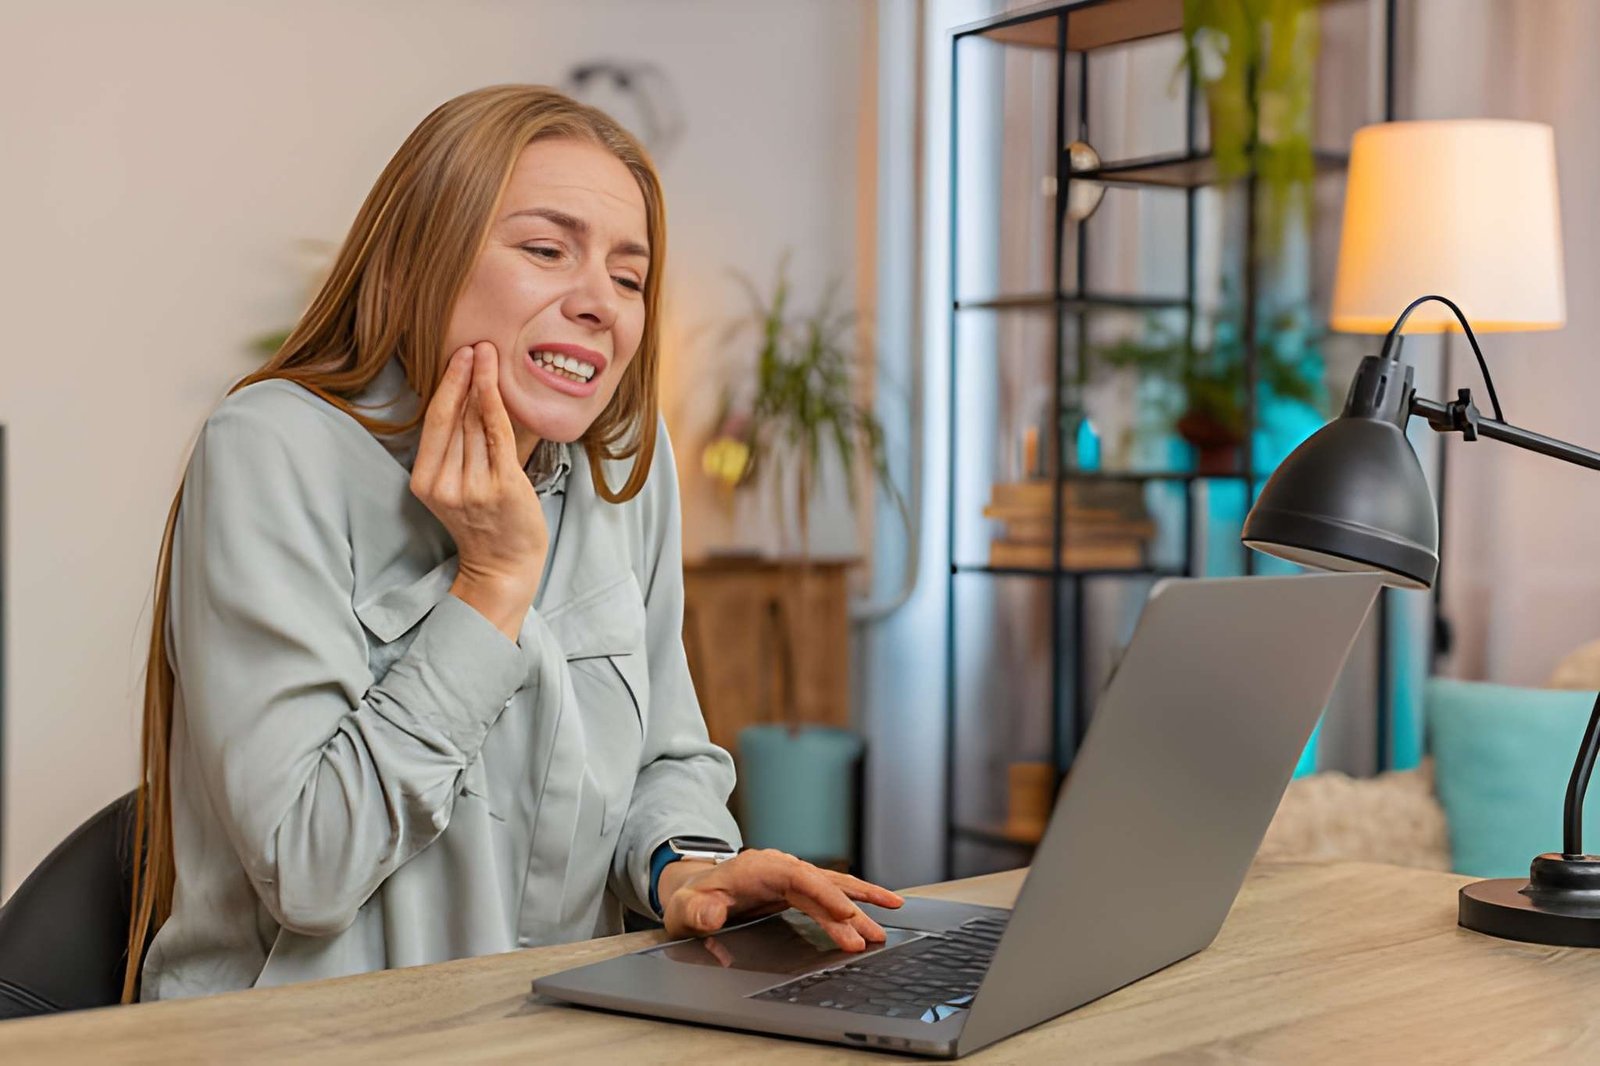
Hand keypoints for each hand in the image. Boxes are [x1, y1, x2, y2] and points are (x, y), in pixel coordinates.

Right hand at [410, 343, 548, 639]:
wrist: (505, 566)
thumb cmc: (488, 522)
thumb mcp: (461, 485)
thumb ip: (462, 447)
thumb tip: (470, 397)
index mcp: (425, 483)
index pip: (434, 424)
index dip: (446, 388)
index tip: (457, 357)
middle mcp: (443, 484)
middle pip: (454, 418)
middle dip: (463, 376)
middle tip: (474, 342)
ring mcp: (471, 486)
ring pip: (476, 422)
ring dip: (482, 383)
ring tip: (488, 352)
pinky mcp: (500, 486)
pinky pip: (496, 433)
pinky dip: (494, 401)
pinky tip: (493, 376)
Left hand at [660, 848, 904, 951]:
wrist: (694, 895)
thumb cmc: (692, 902)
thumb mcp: (685, 909)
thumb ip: (697, 912)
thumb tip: (710, 915)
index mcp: (758, 868)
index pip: (799, 877)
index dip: (823, 894)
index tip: (844, 913)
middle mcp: (780, 869)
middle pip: (822, 885)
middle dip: (850, 909)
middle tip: (872, 936)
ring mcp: (790, 880)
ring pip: (832, 888)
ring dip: (861, 903)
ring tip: (891, 916)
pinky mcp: (796, 892)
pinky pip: (829, 894)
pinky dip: (852, 901)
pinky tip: (873, 910)